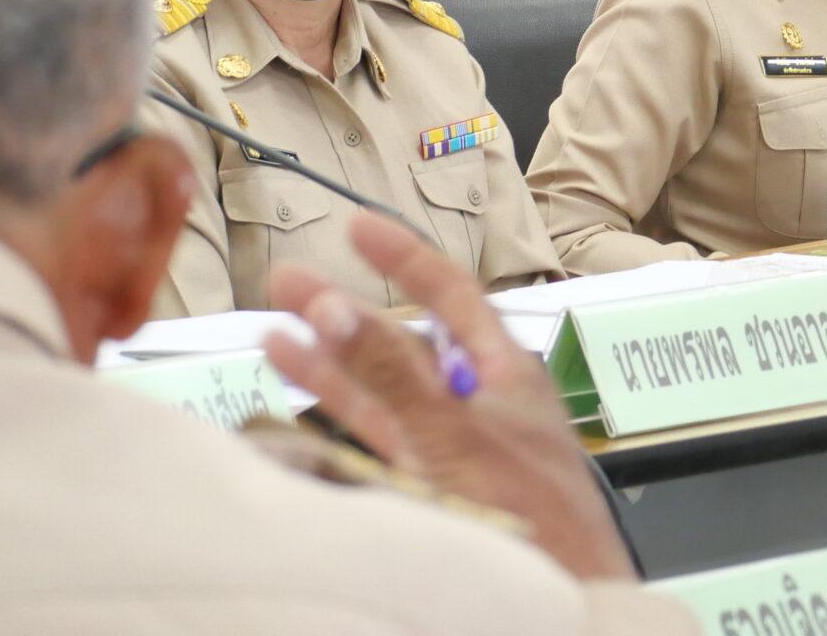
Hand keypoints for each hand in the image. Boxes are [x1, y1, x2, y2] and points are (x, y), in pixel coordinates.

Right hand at [265, 213, 634, 583]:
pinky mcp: (426, 496)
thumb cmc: (528, 516)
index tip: (357, 227)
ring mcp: (448, 451)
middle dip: (345, 312)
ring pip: (382, 395)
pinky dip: (337, 420)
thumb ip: (393, 374)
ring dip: (330, 363)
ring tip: (271, 331)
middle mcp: (476, 404)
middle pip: (403, 344)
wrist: (555, 602)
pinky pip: (375, 446)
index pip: (453, 296)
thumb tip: (337, 306)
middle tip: (284, 283)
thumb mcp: (454, 433)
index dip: (404, 258)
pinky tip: (296, 398)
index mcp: (504, 373)